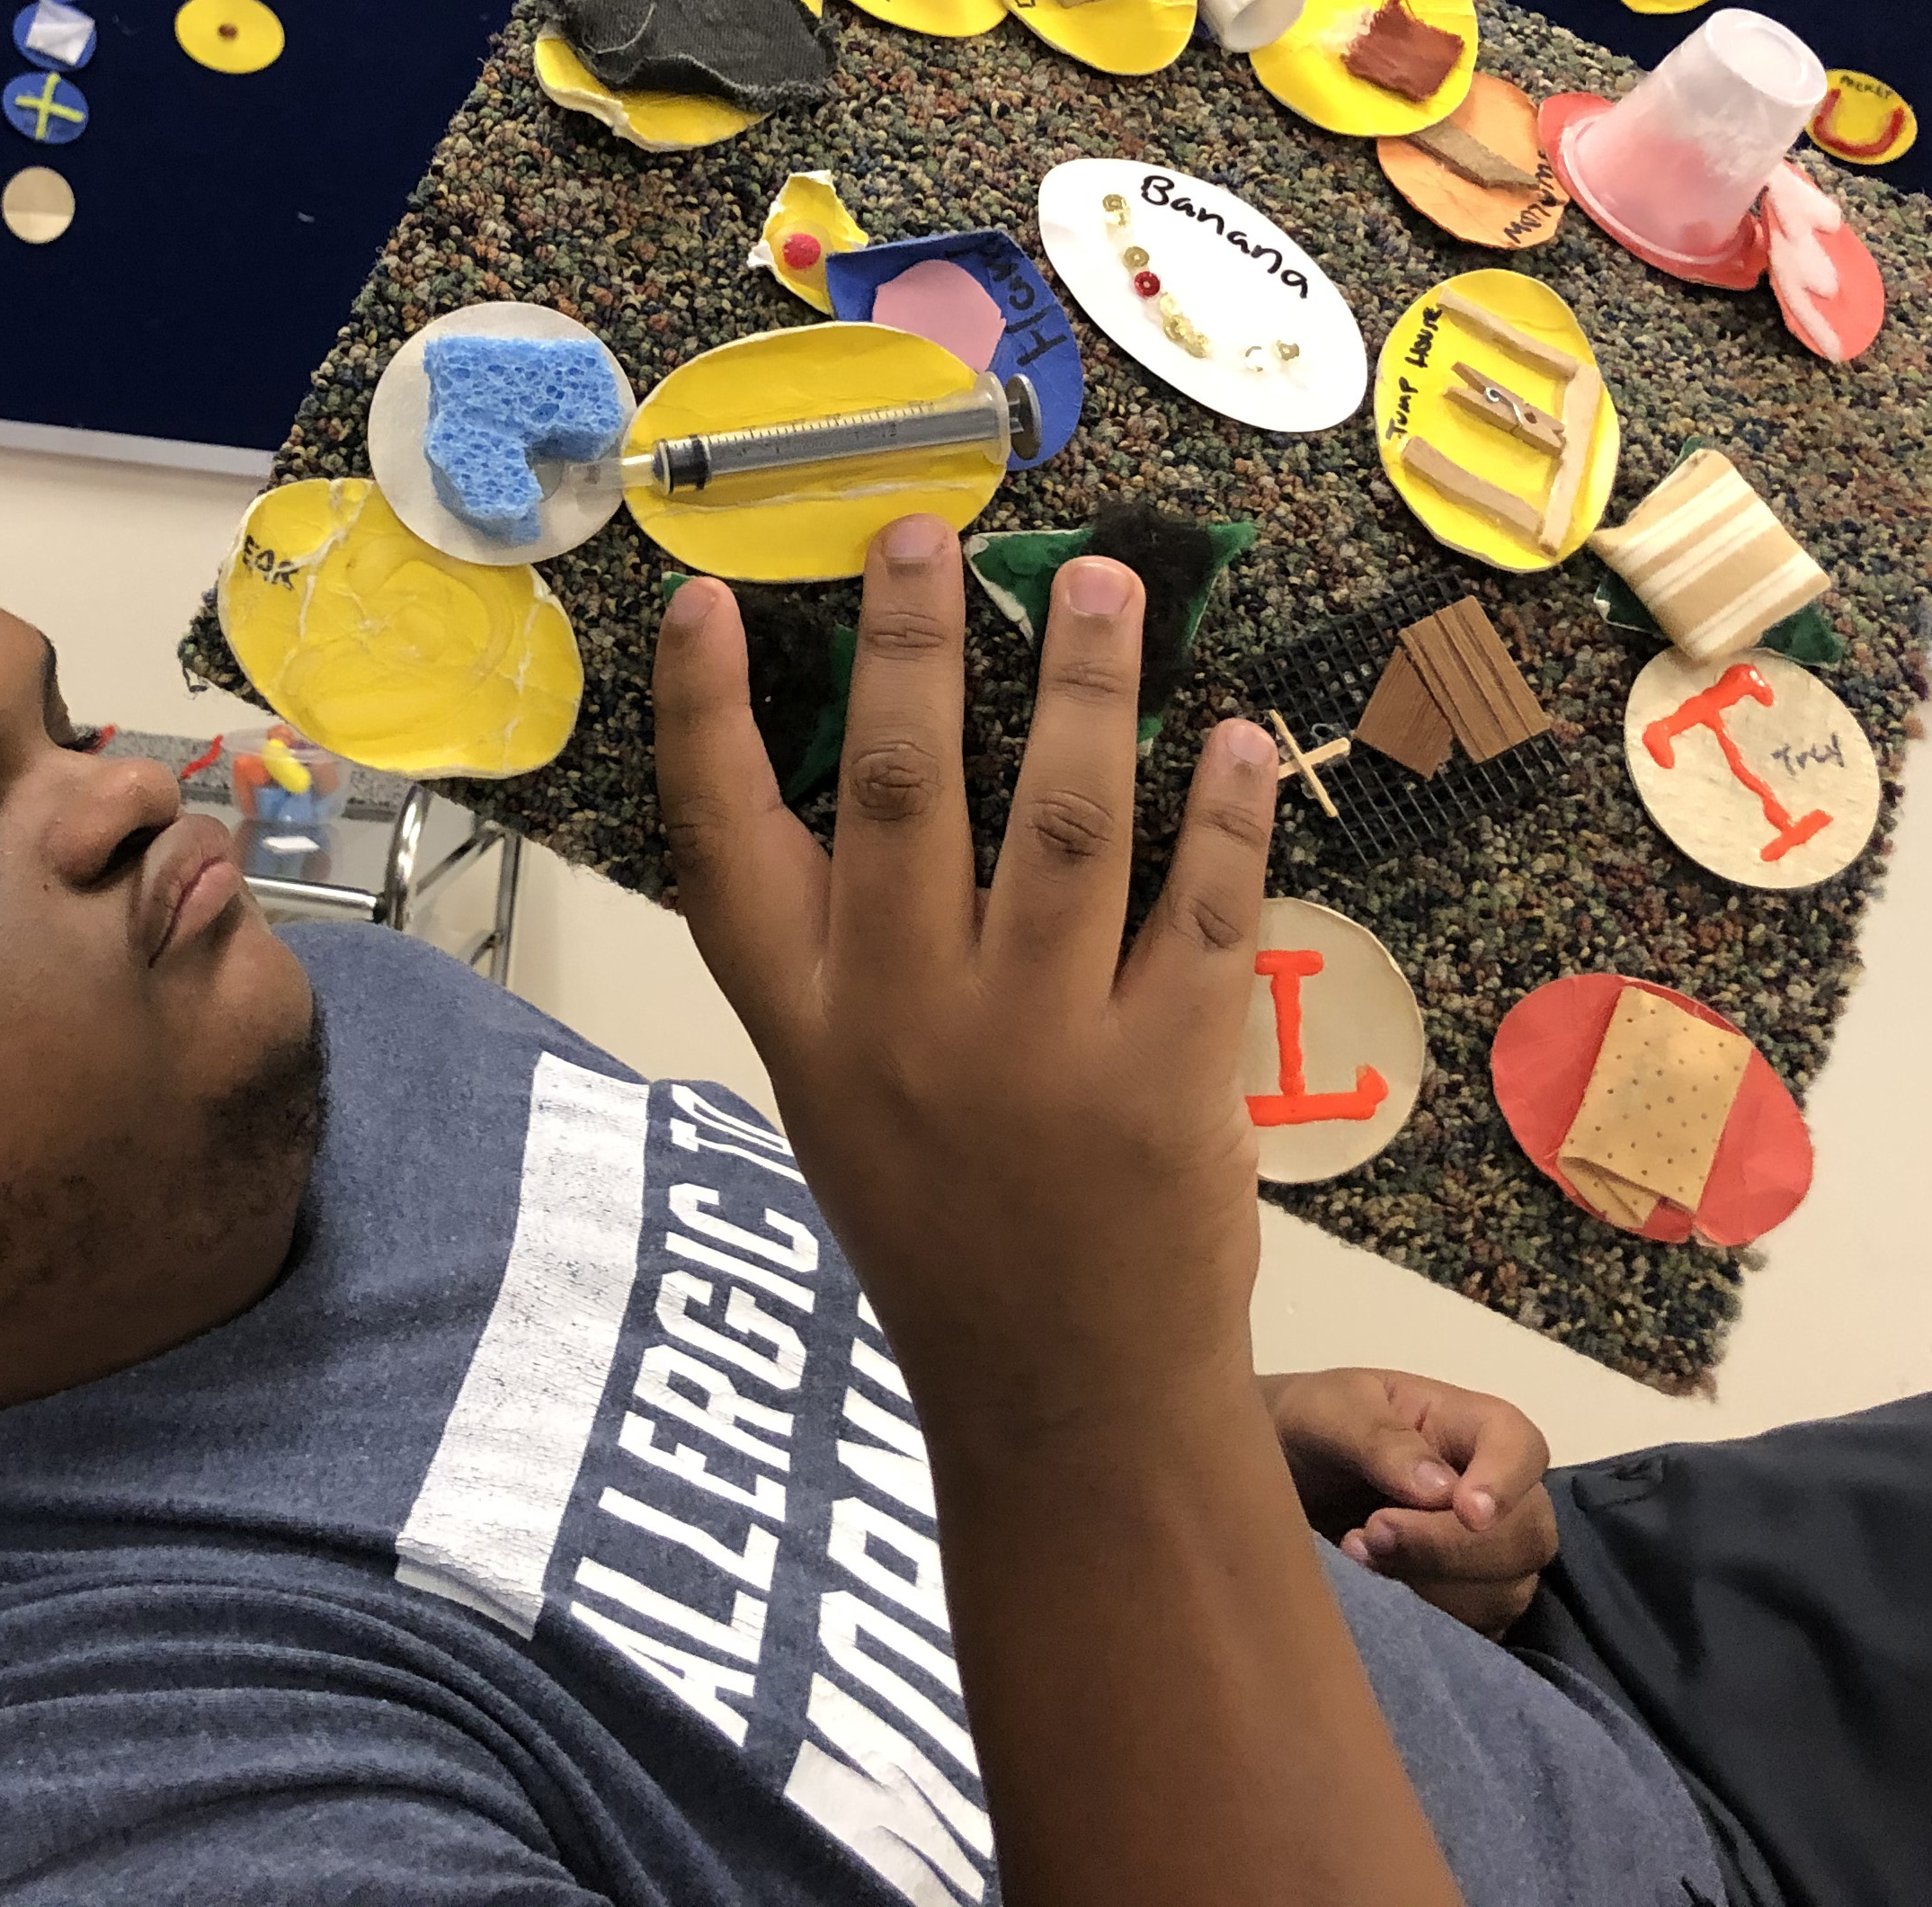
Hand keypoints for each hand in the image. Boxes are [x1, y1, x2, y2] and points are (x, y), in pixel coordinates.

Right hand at [653, 517, 1279, 1439]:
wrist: (1063, 1398)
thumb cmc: (946, 1232)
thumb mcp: (841, 1097)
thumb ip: (843, 955)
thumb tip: (873, 766)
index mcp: (810, 1029)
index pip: (726, 845)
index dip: (704, 716)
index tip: (703, 602)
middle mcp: (909, 1022)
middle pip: (907, 785)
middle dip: (916, 640)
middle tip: (926, 533)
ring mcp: (1042, 1046)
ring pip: (1068, 815)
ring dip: (1091, 681)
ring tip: (1104, 587)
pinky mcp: (1168, 1073)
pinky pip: (1201, 905)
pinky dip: (1222, 810)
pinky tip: (1228, 736)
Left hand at [1261, 1367, 1557, 1638]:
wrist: (1269, 1481)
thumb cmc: (1306, 1428)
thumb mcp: (1326, 1412)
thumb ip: (1379, 1439)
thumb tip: (1441, 1491)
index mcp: (1468, 1427)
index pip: (1522, 1447)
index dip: (1506, 1482)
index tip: (1467, 1511)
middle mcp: (1493, 1494)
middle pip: (1527, 1533)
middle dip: (1451, 1546)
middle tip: (1371, 1531)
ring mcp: (1486, 1555)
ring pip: (1507, 1590)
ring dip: (1433, 1587)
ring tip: (1355, 1554)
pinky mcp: (1464, 1604)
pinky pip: (1479, 1629)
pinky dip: (1429, 1622)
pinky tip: (1375, 1595)